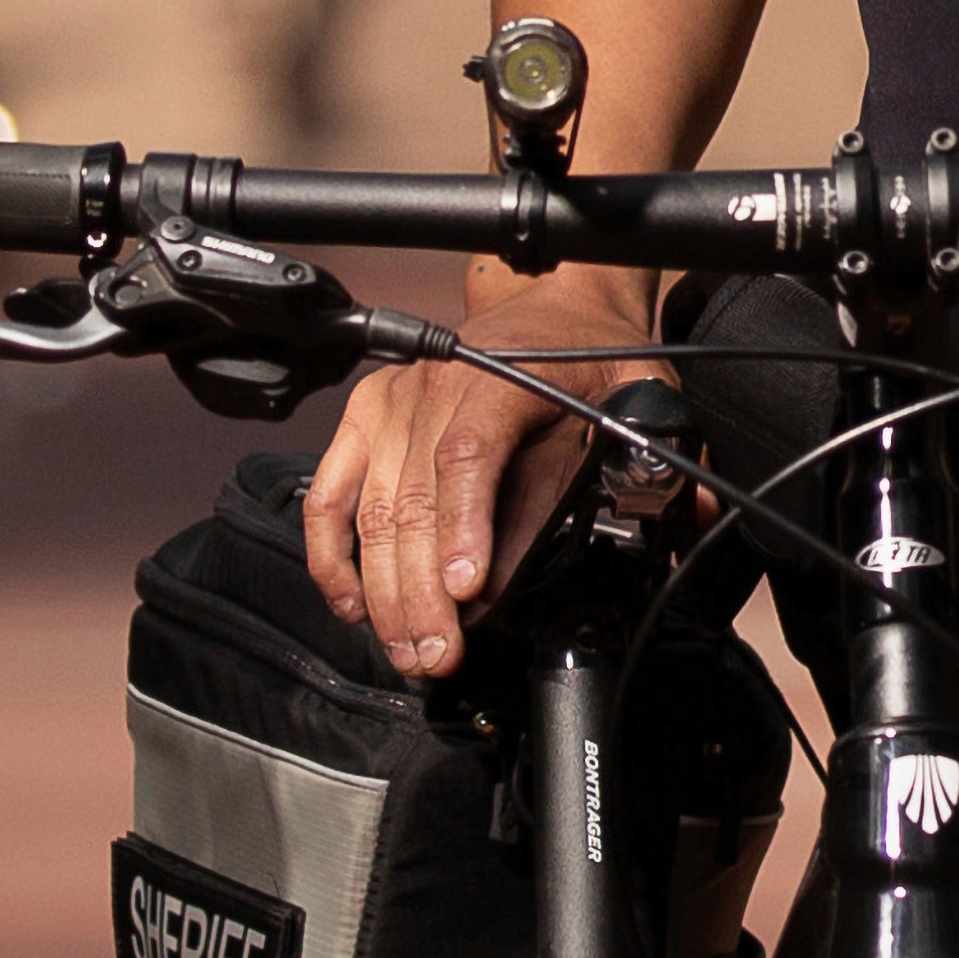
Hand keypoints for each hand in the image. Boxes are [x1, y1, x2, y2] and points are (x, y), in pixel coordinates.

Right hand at [296, 265, 645, 681]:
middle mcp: (436, 386)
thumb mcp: (628, 402)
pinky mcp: (367, 418)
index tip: (467, 590)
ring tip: (409, 650)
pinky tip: (352, 603)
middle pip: (413, 498)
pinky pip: (330, 493)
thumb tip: (596, 551)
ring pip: (372, 509)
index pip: (469, 454)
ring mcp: (394, 403)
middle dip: (422, 591)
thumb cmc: (590, 354)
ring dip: (385, 590)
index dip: (465, 526)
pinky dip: (331, 554)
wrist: (555, 303)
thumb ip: (619, 474)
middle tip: (441, 654)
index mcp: (502, 376)